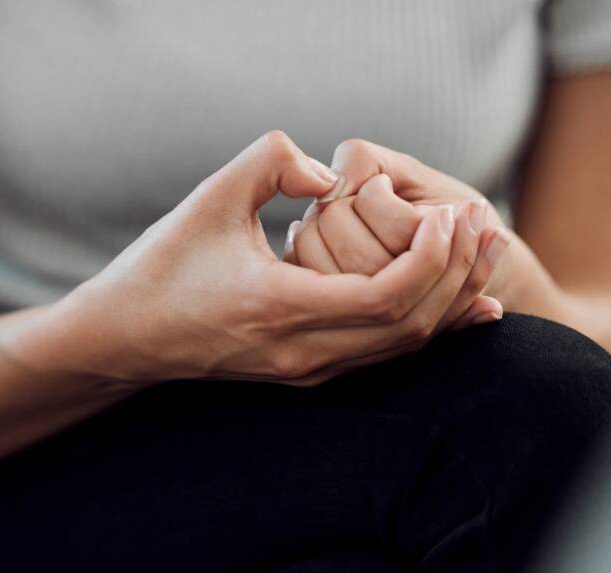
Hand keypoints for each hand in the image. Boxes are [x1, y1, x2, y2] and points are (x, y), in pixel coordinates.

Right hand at [64, 132, 486, 385]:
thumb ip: (272, 162)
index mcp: (280, 308)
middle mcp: (303, 353)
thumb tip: (332, 174)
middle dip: (458, 274)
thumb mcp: (210, 197)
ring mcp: (308, 371)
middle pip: (410, 326)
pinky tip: (466, 307)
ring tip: (485, 252)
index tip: (450, 214)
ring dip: (451, 300)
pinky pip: (386, 355)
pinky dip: (429, 327)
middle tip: (486, 222)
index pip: (386, 296)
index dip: (432, 256)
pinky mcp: (309, 373)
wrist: (124, 338)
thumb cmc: (162, 264)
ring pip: (404, 346)